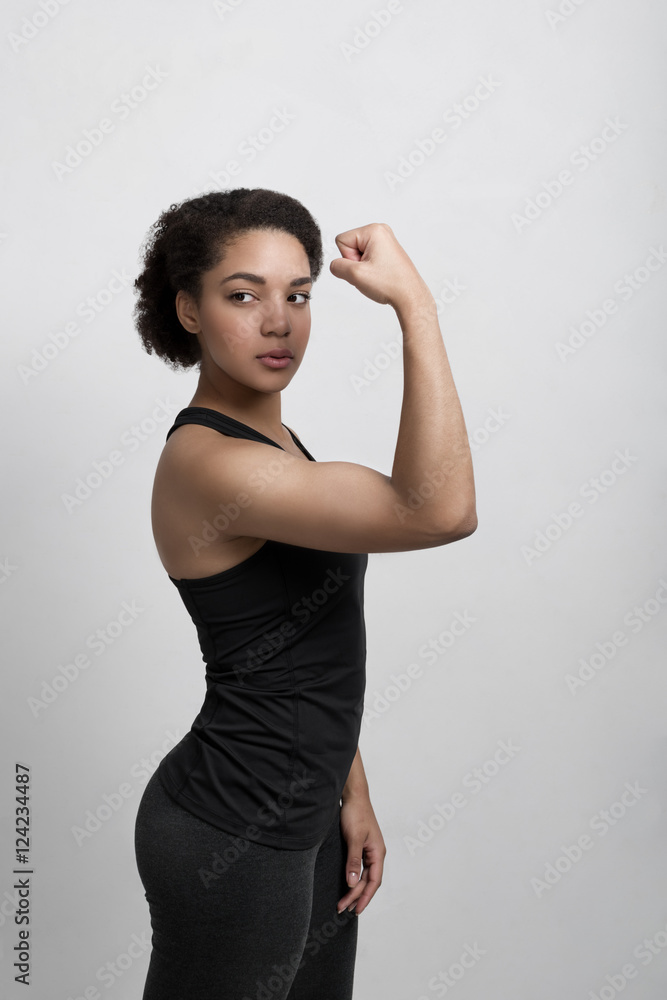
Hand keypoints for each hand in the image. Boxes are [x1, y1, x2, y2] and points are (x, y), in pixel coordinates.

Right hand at [329, 222, 431, 311]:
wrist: (410, 296)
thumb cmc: (390, 284)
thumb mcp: (355, 275)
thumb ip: (337, 266)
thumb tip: (335, 265)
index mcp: (373, 230)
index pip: (342, 240)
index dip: (348, 258)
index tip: (364, 267)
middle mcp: (381, 231)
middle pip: (350, 245)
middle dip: (355, 262)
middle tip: (371, 273)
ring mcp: (385, 241)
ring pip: (358, 253)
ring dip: (362, 267)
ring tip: (377, 275)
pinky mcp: (388, 251)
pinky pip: (367, 258)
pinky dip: (370, 268)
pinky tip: (380, 275)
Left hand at [337, 794, 385, 915]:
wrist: (353, 796)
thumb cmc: (356, 813)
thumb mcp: (354, 838)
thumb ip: (353, 861)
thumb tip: (353, 882)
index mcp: (378, 852)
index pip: (374, 881)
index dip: (365, 897)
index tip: (355, 909)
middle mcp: (376, 853)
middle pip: (369, 881)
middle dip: (357, 896)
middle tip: (343, 908)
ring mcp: (369, 850)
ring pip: (364, 876)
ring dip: (355, 889)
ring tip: (344, 903)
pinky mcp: (361, 847)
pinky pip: (360, 868)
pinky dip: (354, 879)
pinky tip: (348, 885)